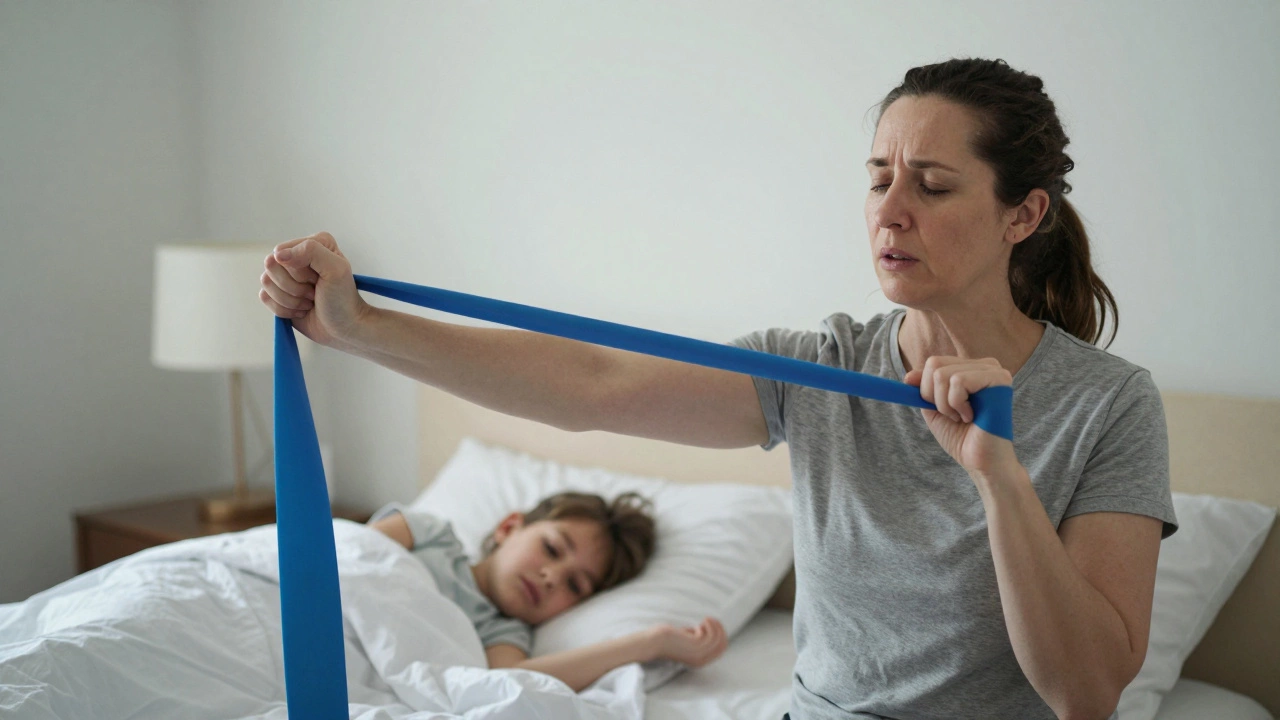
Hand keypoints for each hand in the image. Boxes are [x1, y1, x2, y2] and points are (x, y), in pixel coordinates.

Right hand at [259, 231, 368, 347]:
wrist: (342, 328)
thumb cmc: (343, 299)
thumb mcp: (336, 269)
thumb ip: (311, 251)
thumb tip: (279, 255)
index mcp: (312, 243)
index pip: (282, 251)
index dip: (297, 271)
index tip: (318, 279)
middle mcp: (297, 255)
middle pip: (271, 266)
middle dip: (294, 286)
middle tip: (314, 292)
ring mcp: (286, 275)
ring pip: (266, 282)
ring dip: (291, 299)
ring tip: (309, 301)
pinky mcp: (278, 293)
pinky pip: (265, 297)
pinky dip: (284, 309)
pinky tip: (301, 309)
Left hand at [649, 617, 727, 667]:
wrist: (653, 642)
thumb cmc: (668, 639)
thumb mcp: (688, 640)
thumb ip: (698, 637)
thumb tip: (710, 628)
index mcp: (700, 660)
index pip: (721, 650)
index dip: (721, 635)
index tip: (714, 624)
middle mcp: (701, 660)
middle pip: (723, 645)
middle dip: (721, 629)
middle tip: (711, 619)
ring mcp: (698, 654)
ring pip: (718, 639)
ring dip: (715, 626)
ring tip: (706, 619)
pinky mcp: (695, 646)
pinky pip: (710, 635)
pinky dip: (709, 626)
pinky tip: (702, 621)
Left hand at [904, 356, 1018, 477]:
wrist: (981, 461)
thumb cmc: (962, 437)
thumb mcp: (935, 409)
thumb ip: (923, 390)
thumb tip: (908, 376)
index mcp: (971, 368)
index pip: (934, 362)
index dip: (925, 387)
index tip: (936, 407)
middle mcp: (985, 365)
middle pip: (935, 364)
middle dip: (933, 397)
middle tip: (953, 415)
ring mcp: (993, 370)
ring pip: (942, 375)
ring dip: (946, 405)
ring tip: (963, 417)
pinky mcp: (999, 379)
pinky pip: (959, 382)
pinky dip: (957, 404)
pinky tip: (972, 416)